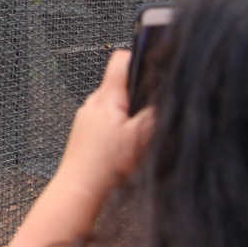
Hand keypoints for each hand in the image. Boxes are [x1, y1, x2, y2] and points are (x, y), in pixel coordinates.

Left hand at [56, 50, 152, 206]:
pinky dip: (118, 130)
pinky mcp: (85, 134)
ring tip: (136, 136)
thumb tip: (167, 97)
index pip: (121, 60)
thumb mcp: (141, 137)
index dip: (139, 56)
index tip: (153, 65)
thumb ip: (156, 113)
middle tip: (150, 113)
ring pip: (114, 106)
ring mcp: (87, 118)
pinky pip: (106, 123)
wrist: (80, 190)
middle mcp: (93, 104)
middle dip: (139, 95)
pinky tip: (124, 148)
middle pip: (121, 86)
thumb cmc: (104, 166)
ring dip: (129, 116)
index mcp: (107, 97)